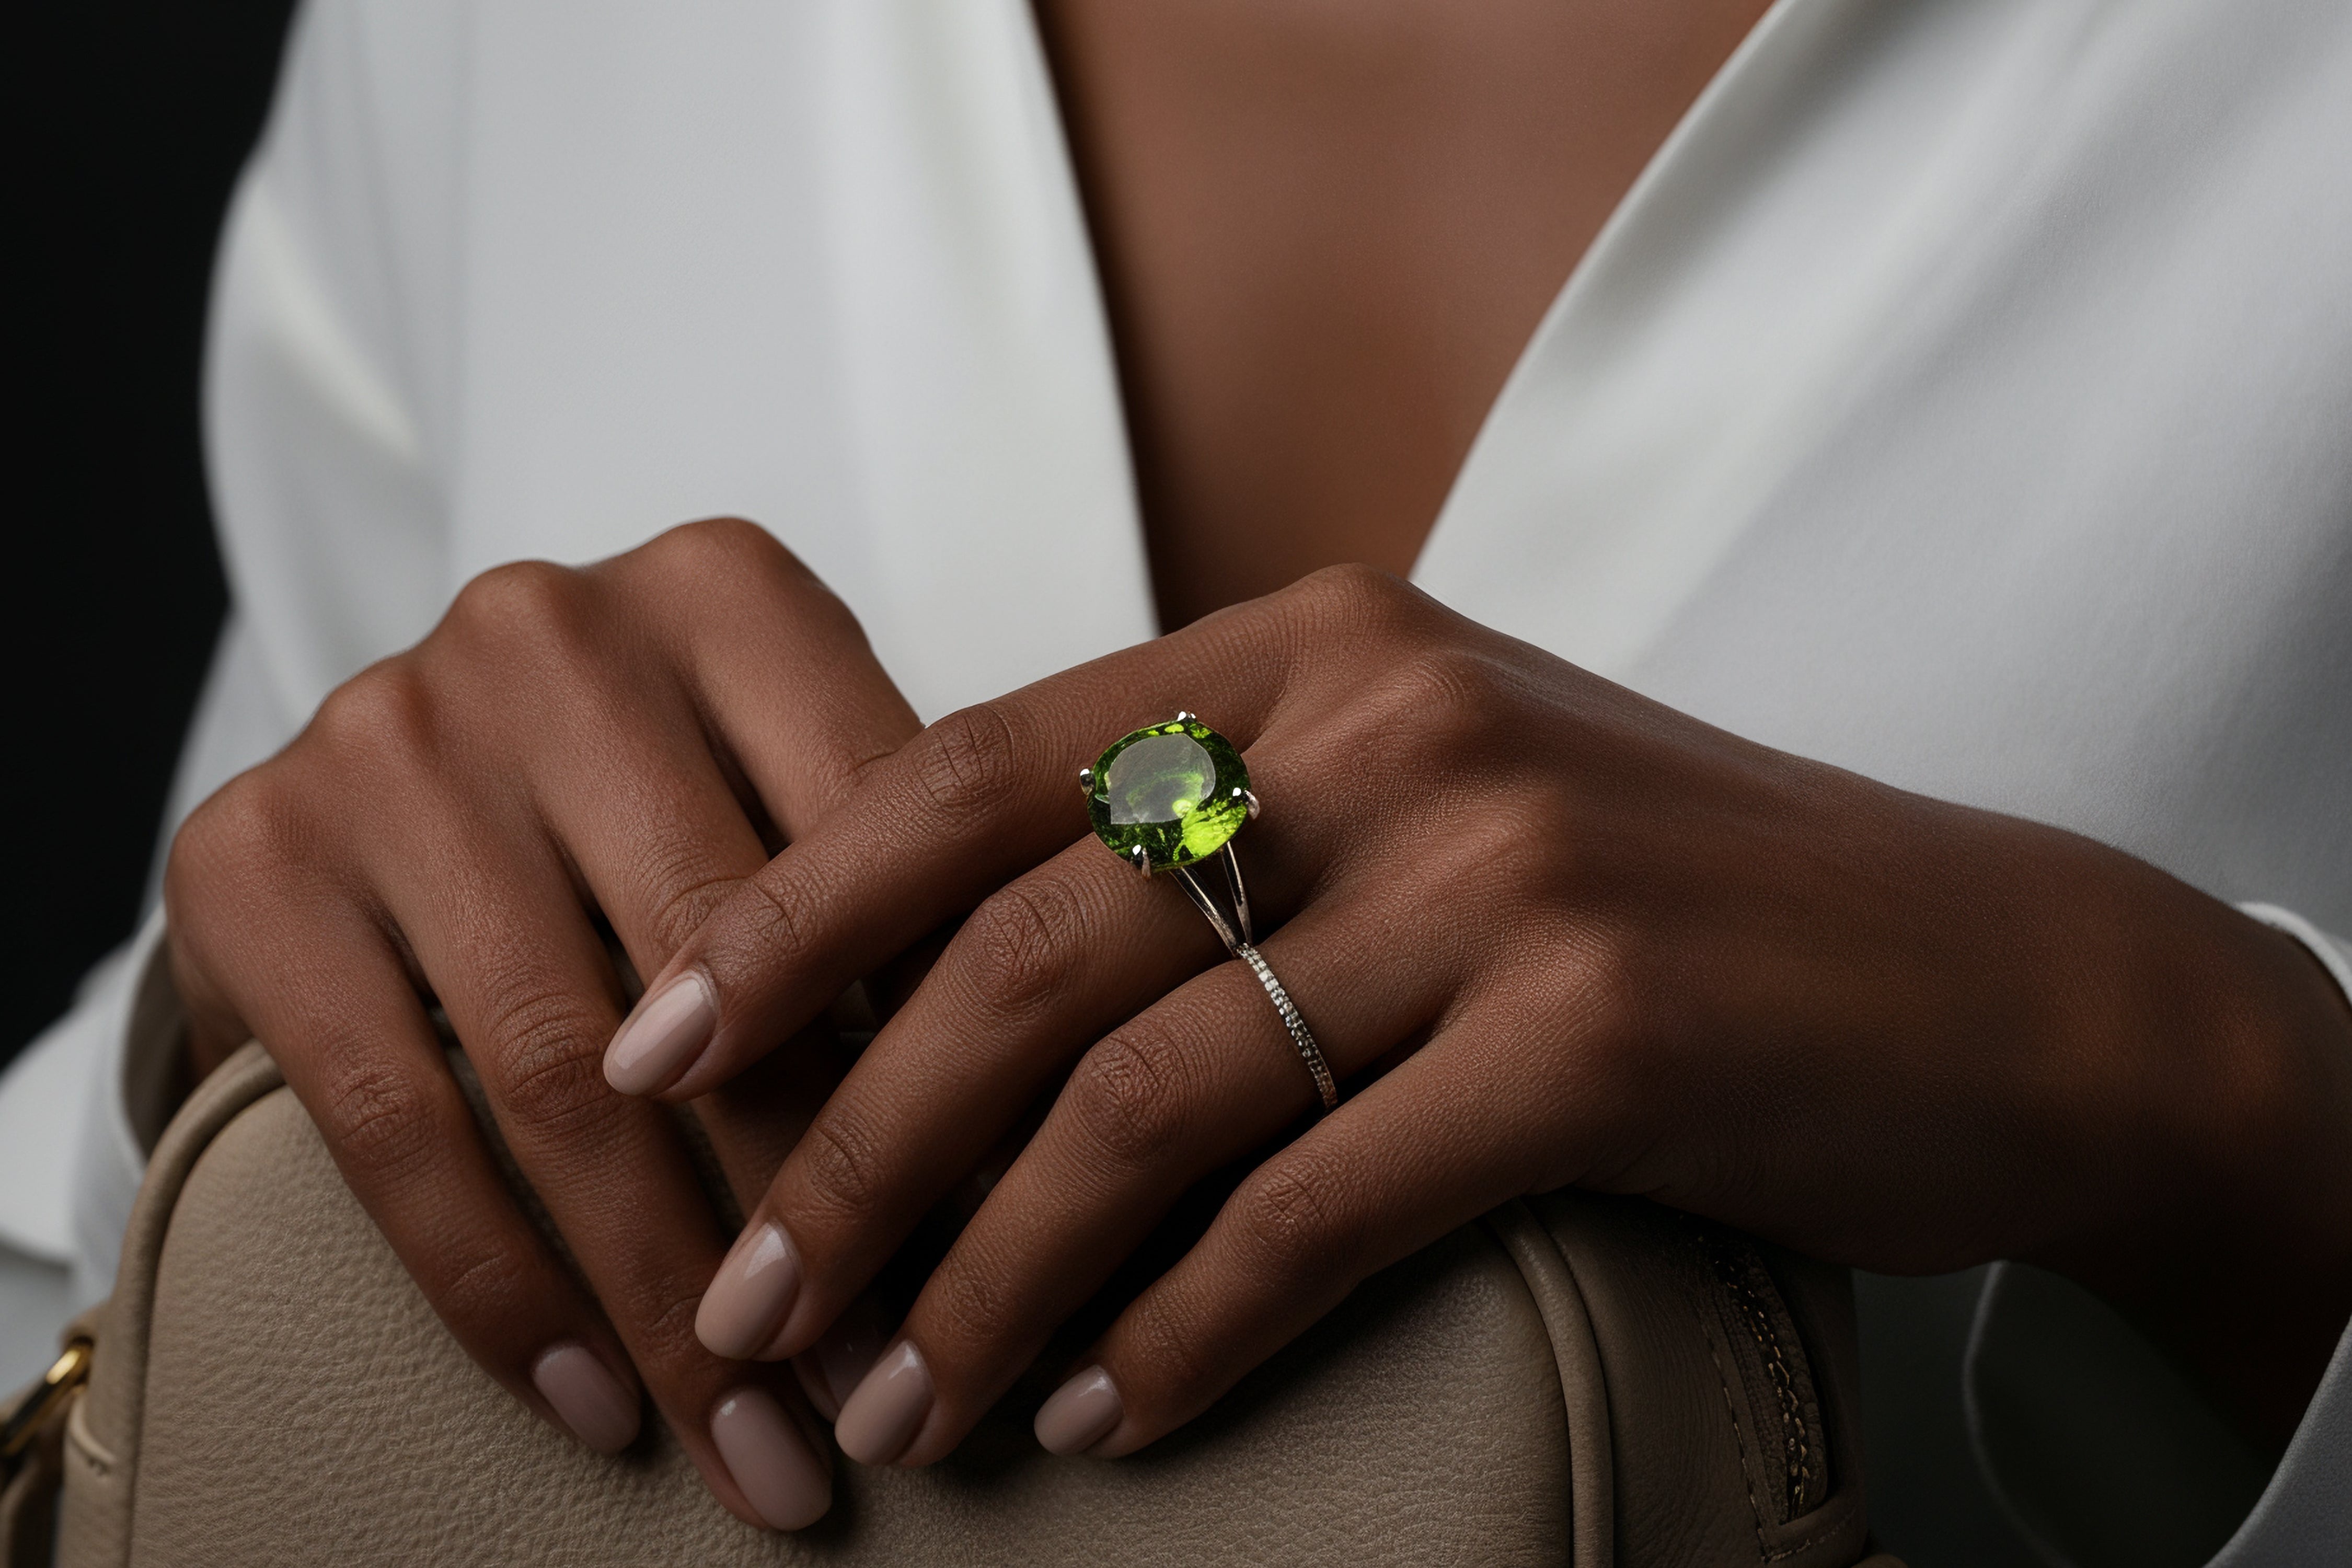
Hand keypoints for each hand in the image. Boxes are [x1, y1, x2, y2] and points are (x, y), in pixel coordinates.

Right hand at [165, 519, 918, 1528]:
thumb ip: (903, 911)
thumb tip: (1038, 1162)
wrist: (406, 784)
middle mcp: (550, 633)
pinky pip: (399, 1116)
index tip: (1012, 1237)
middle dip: (821, 1212)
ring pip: (568, 1070)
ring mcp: (386, 735)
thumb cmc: (657, 806)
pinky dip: (506, 1284)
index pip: (882, 842)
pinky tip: (596, 1402)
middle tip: (890, 1384)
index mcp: (726, 594)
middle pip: (730, 973)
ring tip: (758, 1443)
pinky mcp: (250, 853)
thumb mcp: (790, 796)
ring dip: (674, 1295)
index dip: (955, 1054)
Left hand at [614, 565, 2351, 1464]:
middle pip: (1020, 957)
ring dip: (990, 1281)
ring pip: (1141, 1103)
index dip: (784, 918)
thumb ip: (1215, 829)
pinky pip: (1308, 1211)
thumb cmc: (1662, 900)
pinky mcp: (1596, 1035)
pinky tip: (1106, 1418)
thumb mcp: (1423, 801)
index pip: (966, 767)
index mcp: (1315, 643)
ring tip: (901, 1411)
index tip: (649, 1056)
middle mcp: (1391, 724)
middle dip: (849, 1151)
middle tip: (746, 1309)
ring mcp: (1498, 872)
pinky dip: (1182, 1332)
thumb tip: (941, 980)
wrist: (1983, 976)